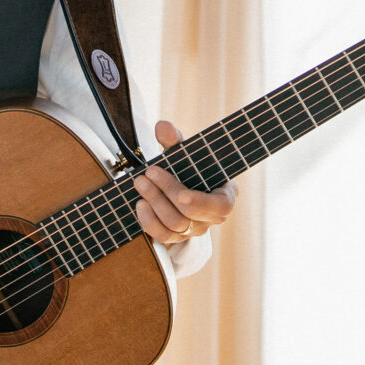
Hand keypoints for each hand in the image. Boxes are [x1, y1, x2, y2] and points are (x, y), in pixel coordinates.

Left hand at [131, 119, 237, 245]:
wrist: (176, 183)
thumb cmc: (186, 167)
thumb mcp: (182, 152)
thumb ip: (174, 140)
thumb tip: (163, 126)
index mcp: (224, 194)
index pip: (221, 206)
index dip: (201, 203)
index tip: (181, 195)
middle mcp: (213, 217)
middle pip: (190, 214)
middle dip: (166, 193)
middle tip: (147, 173)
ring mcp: (195, 230)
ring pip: (175, 225)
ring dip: (154, 202)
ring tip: (140, 182)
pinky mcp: (178, 238)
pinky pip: (163, 236)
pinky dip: (148, 220)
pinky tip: (140, 203)